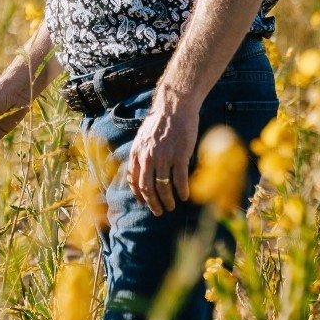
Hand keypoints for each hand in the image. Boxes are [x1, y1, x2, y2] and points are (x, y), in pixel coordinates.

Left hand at [126, 96, 197, 215]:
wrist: (175, 108)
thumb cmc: (160, 122)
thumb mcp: (143, 137)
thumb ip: (141, 153)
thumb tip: (140, 170)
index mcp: (137, 152)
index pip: (134, 179)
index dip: (139, 194)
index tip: (144, 203)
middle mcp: (148, 157)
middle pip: (147, 187)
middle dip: (152, 203)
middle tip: (158, 212)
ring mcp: (164, 157)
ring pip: (163, 187)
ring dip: (167, 200)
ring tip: (172, 207)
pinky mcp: (180, 156)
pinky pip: (179, 179)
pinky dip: (182, 191)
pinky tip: (185, 196)